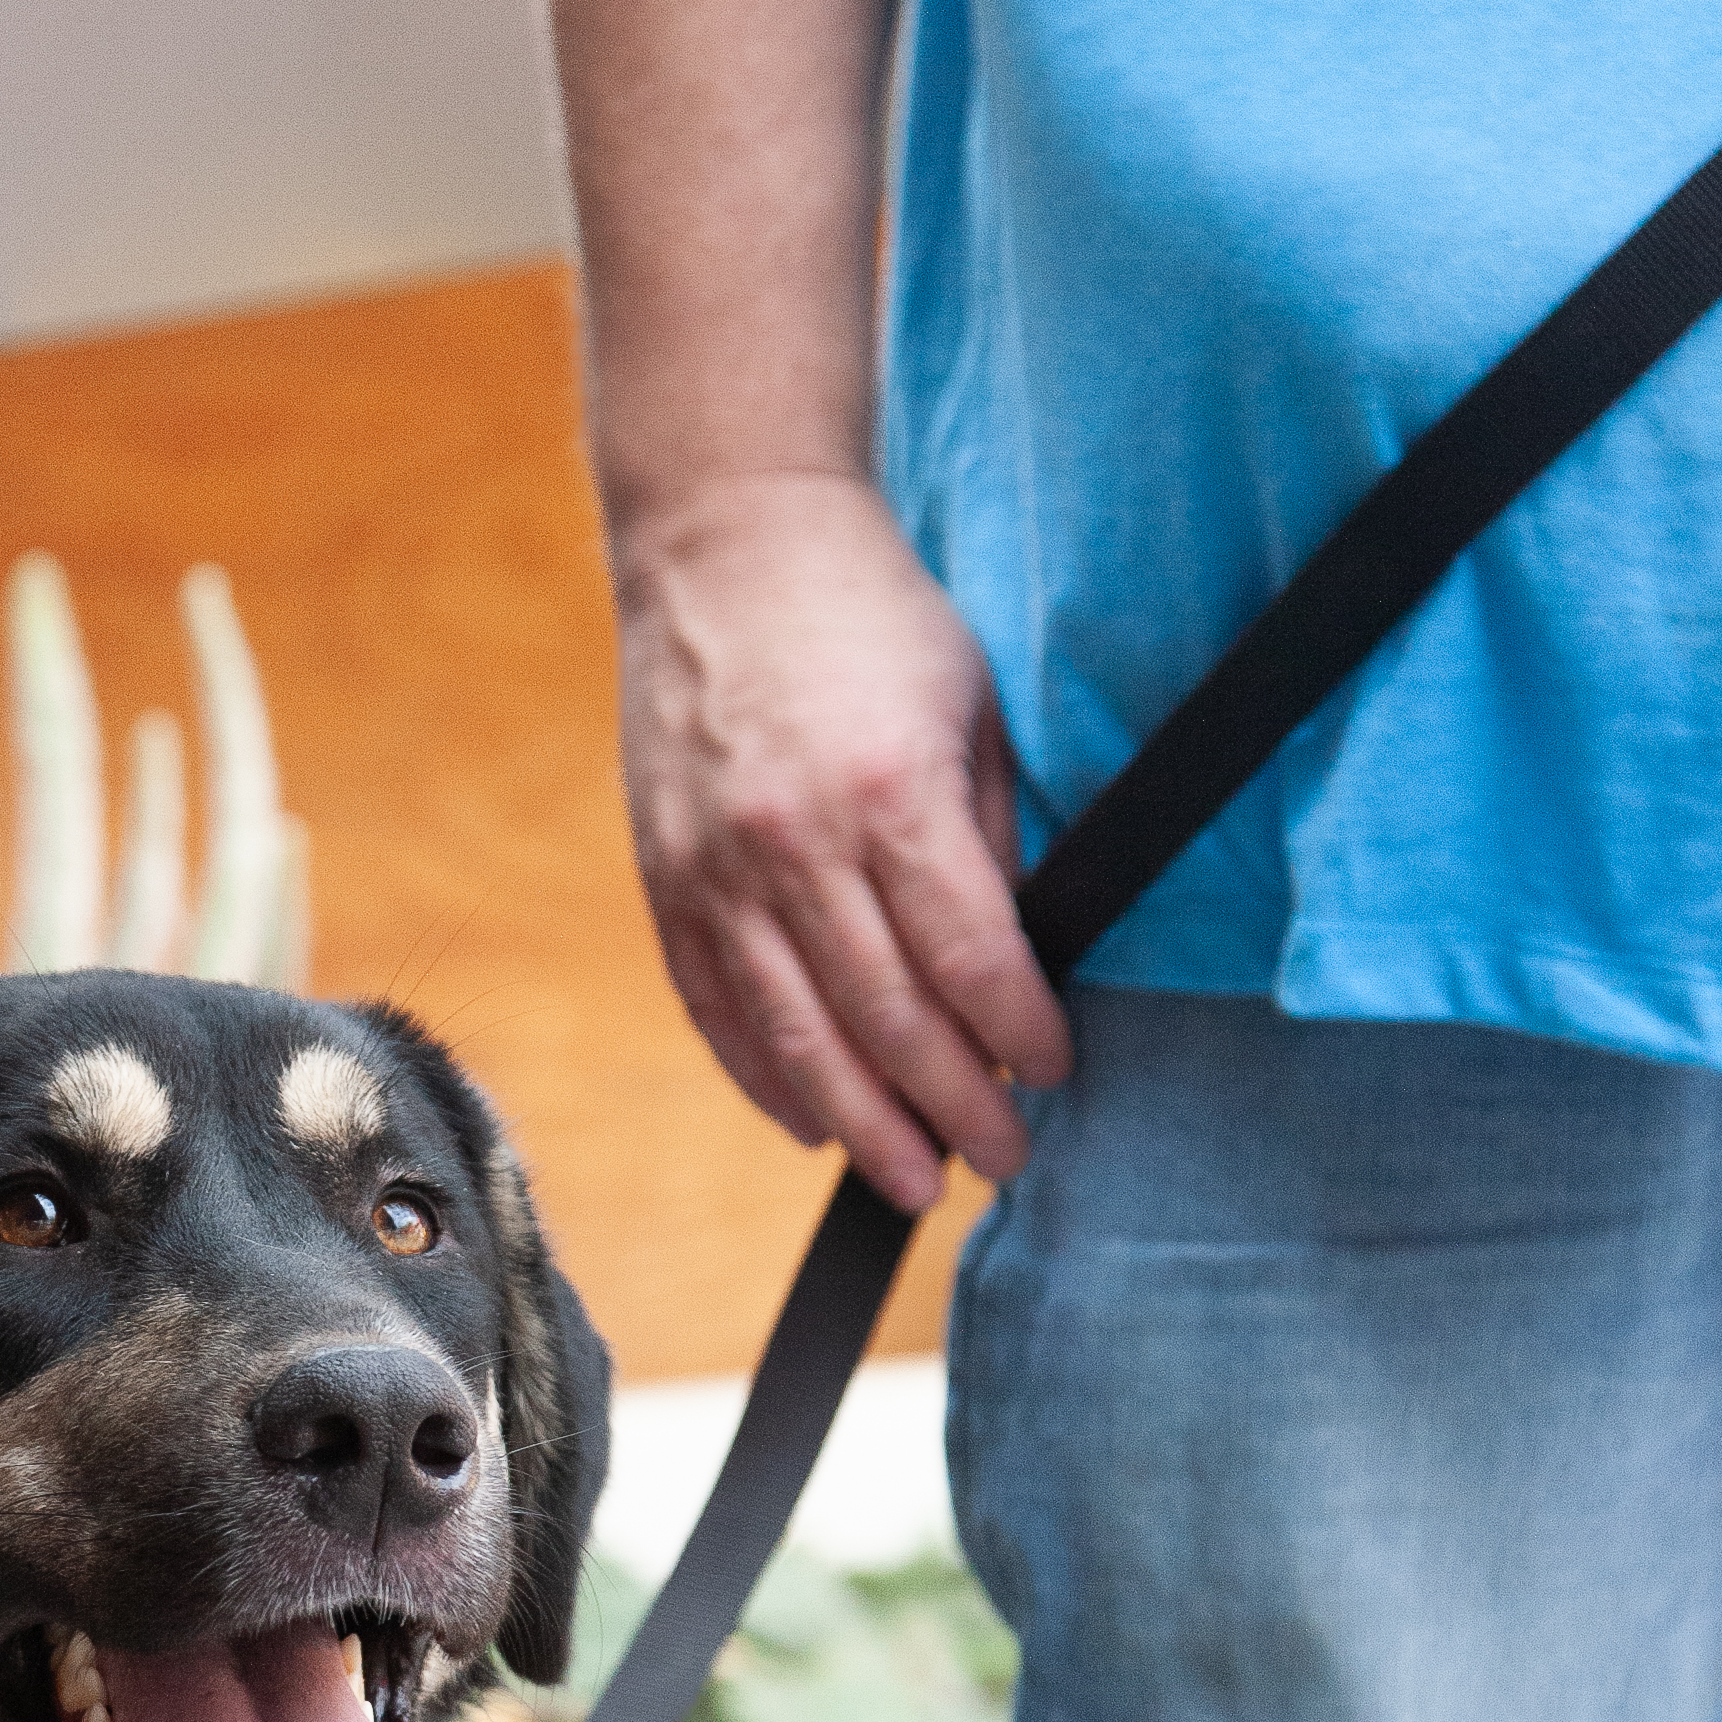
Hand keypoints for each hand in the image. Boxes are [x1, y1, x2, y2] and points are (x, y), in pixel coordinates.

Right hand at [613, 471, 1070, 1210]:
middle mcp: (796, 845)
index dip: (1021, 1036)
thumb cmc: (869, 614)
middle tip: (1001, 1160)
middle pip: (890, 1024)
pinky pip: (718, 1012)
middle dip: (956, 1109)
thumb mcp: (969, 707)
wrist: (724, 541)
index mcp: (891, 794)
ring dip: (864, 1128)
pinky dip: (768, 1082)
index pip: (971, 960)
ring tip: (913, 1180)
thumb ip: (988, 839)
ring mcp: (718, 872)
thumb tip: (1012, 963)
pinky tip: (814, 1124)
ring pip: (797, 1042)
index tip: (1055, 1074)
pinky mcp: (666, 882)